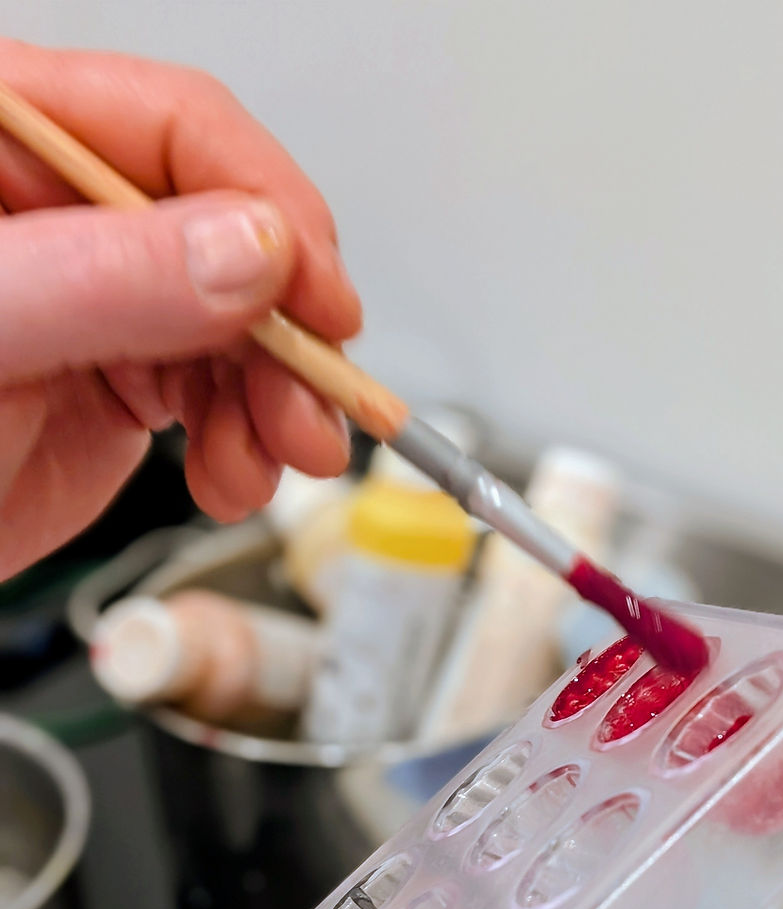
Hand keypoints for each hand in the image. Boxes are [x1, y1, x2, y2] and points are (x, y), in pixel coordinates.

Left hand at [0, 38, 361, 580]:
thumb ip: (105, 279)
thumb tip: (249, 250)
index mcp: (7, 144)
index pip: (174, 128)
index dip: (269, 210)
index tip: (319, 303)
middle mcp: (63, 213)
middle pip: (228, 235)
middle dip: (283, 336)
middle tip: (311, 411)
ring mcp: (97, 298)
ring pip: (239, 324)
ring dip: (273, 403)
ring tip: (266, 462)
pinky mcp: (116, 376)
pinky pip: (217, 392)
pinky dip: (243, 441)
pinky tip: (230, 474)